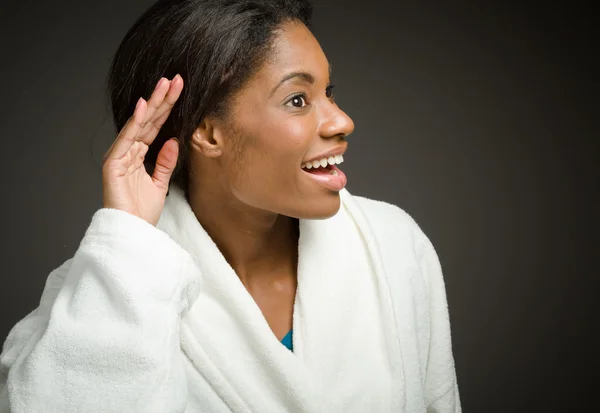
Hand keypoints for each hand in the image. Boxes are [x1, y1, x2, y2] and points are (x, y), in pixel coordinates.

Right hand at [102, 75, 183, 225]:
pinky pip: (126, 139)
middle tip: (176, 79)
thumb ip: (165, 162)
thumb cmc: (142, 212)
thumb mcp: (160, 183)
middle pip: (148, 121)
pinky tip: (144, 107)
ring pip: (138, 124)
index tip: (180, 90)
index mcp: (139, 154)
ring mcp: (119, 155)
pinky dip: (135, 122)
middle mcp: (128, 151)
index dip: (167, 108)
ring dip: (152, 104)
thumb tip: (173, 140)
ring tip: (164, 85)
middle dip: (162, 100)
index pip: (155, 126)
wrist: (132, 232)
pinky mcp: (114, 163)